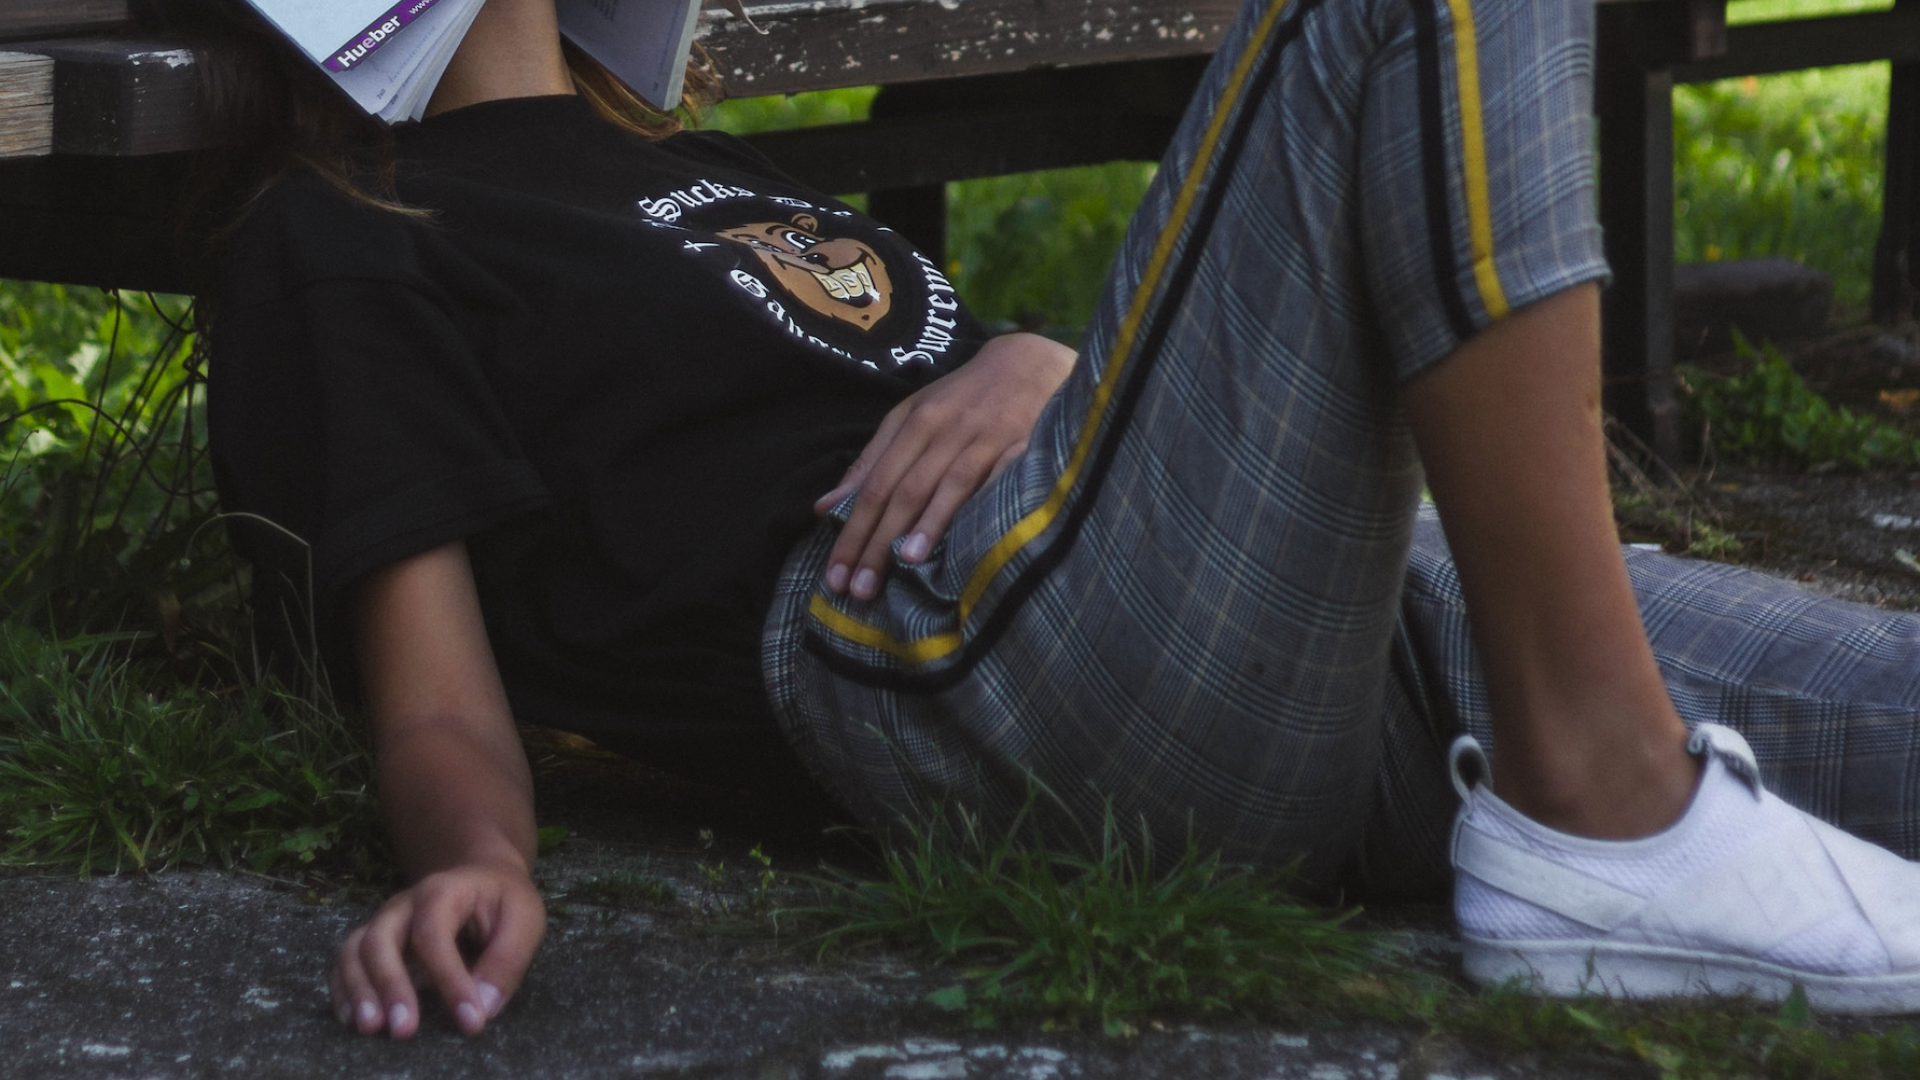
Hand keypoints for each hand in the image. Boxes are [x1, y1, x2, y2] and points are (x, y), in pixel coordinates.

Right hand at [330, 861, 545, 1038]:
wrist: (482, 875)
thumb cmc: (503, 901)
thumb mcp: (524, 919)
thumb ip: (507, 960)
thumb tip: (483, 1007)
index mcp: (443, 891)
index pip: (434, 935)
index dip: (449, 979)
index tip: (470, 1020)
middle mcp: (404, 905)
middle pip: (380, 940)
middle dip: (390, 986)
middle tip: (405, 1030)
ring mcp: (385, 922)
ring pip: (355, 950)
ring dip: (359, 990)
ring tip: (370, 1027)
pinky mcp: (375, 940)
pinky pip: (346, 962)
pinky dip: (344, 990)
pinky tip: (352, 1019)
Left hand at [816, 333, 1075, 600]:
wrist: (1029, 362)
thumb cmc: (962, 398)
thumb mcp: (910, 417)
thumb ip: (871, 461)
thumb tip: (825, 509)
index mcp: (914, 422)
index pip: (874, 485)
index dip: (853, 532)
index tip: (835, 576)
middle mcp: (946, 430)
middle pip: (904, 490)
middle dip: (878, 542)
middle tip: (859, 590)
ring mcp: (986, 438)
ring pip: (949, 485)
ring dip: (926, 525)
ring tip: (905, 565)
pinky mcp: (1024, 445)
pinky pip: (1000, 480)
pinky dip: (983, 507)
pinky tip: (972, 538)